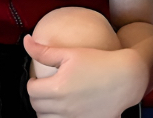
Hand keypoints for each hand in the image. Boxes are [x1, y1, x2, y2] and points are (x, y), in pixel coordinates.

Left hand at [23, 37, 147, 117]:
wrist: (126, 78)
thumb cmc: (100, 62)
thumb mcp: (71, 52)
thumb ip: (44, 51)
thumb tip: (26, 41)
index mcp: (57, 87)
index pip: (31, 90)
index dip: (33, 82)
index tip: (39, 79)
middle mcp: (63, 106)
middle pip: (36, 106)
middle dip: (38, 96)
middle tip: (46, 88)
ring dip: (46, 111)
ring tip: (54, 100)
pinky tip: (66, 110)